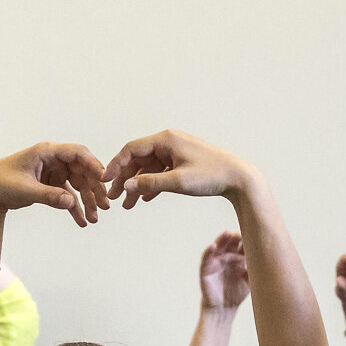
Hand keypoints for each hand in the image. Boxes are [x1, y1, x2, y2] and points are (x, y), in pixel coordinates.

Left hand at [0, 143, 108, 225]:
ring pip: (78, 185)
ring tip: (95, 219)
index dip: (93, 164)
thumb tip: (71, 203)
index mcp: (46, 152)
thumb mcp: (25, 190)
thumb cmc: (1, 183)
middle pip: (82, 171)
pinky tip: (82, 222)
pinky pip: (68, 196)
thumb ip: (49, 196)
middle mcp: (53, 160)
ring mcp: (53, 173)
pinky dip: (75, 208)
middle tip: (104, 206)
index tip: (104, 179)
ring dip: (88, 201)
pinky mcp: (50, 185)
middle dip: (94, 189)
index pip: (76, 153)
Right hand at [104, 129, 256, 205]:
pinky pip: (161, 172)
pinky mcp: (183, 163)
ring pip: (149, 168)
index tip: (106, 181)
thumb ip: (150, 183)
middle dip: (125, 178)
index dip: (116, 165)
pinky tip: (143, 199)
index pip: (132, 149)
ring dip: (137, 185)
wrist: (240, 179)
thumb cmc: (211, 176)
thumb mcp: (178, 181)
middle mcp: (169, 142)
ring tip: (127, 205)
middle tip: (113, 197)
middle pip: (138, 159)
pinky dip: (151, 185)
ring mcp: (176, 152)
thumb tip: (126, 186)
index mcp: (166, 140)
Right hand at [199, 232, 249, 310]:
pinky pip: (206, 257)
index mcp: (238, 259)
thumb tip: (264, 263)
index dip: (247, 241)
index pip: (242, 246)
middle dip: (236, 237)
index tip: (255, 236)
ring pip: (218, 246)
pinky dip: (208, 251)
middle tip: (243, 232)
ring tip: (228, 233)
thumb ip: (255, 273)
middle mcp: (226, 257)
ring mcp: (215, 261)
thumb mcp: (249, 283)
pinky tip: (213, 245)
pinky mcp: (205, 268)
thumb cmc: (237, 294)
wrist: (223, 309)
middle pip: (231, 243)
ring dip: (222, 239)